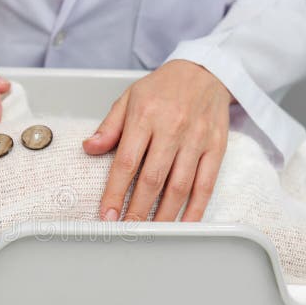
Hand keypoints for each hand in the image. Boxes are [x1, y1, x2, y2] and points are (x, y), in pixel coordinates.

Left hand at [83, 59, 233, 221]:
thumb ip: (109, 126)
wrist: (205, 71)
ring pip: (179, 186)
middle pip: (152, 179)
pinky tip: (184, 224)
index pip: (126, 162)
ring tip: (151, 233)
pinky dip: (196, 209)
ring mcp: (196, 140)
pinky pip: (206, 184)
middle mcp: (172, 129)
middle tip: (126, 231)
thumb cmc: (163, 87)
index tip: (106, 214)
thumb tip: (89, 148)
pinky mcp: (216, 148)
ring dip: (164, 215)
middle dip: (137, 210)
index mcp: (145, 116)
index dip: (115, 192)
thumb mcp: (129, 98)